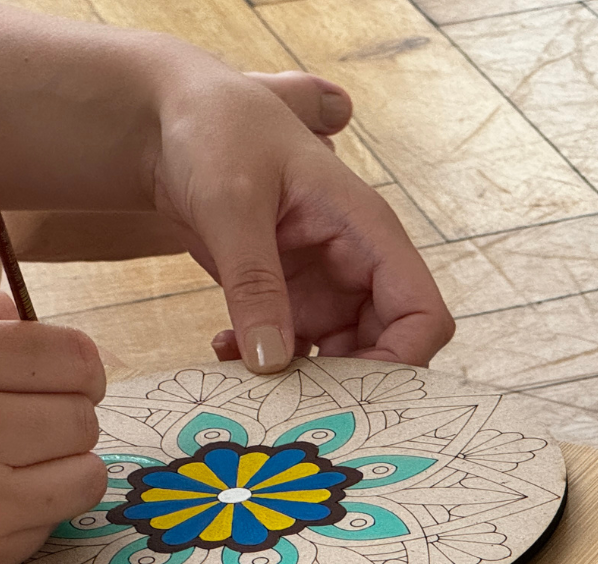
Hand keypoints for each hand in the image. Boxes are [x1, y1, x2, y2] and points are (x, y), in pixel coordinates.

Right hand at [0, 290, 106, 563]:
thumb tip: (34, 316)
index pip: (76, 359)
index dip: (79, 370)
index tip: (63, 382)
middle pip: (84, 419)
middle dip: (64, 419)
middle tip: (23, 427)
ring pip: (85, 477)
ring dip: (61, 469)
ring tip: (15, 466)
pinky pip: (50, 525)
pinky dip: (31, 513)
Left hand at [149, 72, 453, 372]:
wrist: (174, 123)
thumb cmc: (216, 136)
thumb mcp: (233, 204)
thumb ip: (254, 283)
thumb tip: (271, 363)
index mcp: (365, 232)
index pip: (422, 313)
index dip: (402, 364)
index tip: (348, 397)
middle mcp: (353, 267)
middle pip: (383, 351)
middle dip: (343, 388)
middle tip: (288, 406)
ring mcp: (320, 288)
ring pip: (335, 361)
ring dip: (297, 382)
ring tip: (244, 379)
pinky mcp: (286, 300)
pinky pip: (292, 352)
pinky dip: (265, 364)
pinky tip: (225, 352)